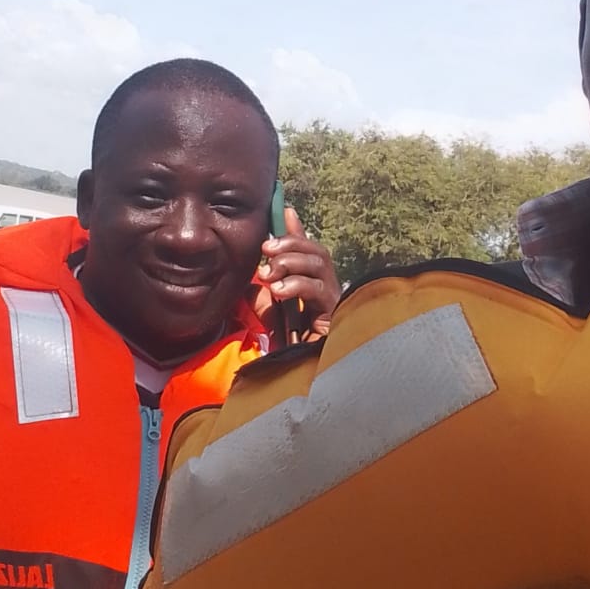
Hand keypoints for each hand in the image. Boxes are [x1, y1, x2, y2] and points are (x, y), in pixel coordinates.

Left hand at [257, 208, 340, 340]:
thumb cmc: (290, 347)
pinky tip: (279, 291)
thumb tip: (253, 280)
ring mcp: (333, 300)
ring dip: (292, 261)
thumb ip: (263, 296)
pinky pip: (318, 289)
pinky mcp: (335, 314)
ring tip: (269, 274)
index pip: (308, 249)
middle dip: (291, 244)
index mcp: (312, 284)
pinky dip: (296, 284)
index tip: (284, 210)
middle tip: (266, 250)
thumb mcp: (270, 316)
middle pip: (317, 251)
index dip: (297, 230)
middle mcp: (327, 288)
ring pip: (320, 264)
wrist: (301, 378)